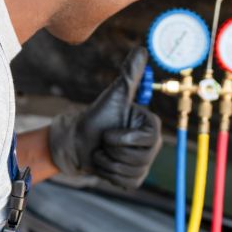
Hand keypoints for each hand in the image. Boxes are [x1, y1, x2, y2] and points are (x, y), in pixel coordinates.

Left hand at [47, 47, 162, 188]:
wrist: (78, 141)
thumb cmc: (96, 117)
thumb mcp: (114, 96)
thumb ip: (130, 74)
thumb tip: (142, 49)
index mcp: (152, 127)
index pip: (144, 140)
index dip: (121, 138)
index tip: (109, 132)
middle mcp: (153, 146)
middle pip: (137, 158)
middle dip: (112, 150)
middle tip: (104, 141)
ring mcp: (144, 165)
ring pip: (129, 170)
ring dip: (106, 162)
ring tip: (102, 151)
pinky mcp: (134, 180)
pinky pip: (124, 181)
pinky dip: (107, 174)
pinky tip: (103, 163)